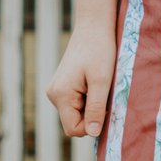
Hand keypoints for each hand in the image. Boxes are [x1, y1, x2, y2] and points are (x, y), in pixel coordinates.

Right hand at [47, 20, 116, 137]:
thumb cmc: (100, 51)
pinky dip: (88, 100)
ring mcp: (56, 90)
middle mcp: (53, 94)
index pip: (73, 129)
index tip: (106, 109)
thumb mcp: (102, 81)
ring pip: (76, 114)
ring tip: (100, 86)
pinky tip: (94, 83)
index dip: (92, 126)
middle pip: (74, 123)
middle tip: (105, 95)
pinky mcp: (62, 86)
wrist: (93, 27)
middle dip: (92, 116)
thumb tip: (93, 133)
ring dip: (91, 107)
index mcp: (61, 95)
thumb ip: (96, 108)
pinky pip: (75, 104)